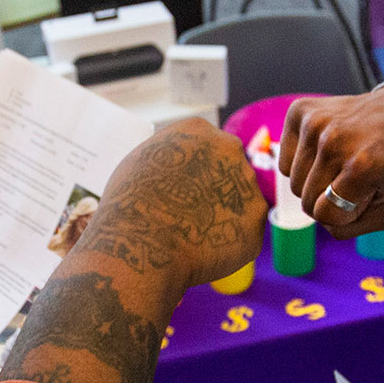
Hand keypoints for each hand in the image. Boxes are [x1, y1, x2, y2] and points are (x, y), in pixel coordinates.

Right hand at [0, 119, 263, 382]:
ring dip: (224, 217)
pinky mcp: (255, 219)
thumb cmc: (128, 203)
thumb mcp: (142, 162)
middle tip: (189, 216)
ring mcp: (245, 183)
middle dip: (215, 192)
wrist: (139, 240)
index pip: (208, 147)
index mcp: (198, 130)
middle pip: (229, 170)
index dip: (195, 173)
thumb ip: (170, 157)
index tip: (180, 192)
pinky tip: (203, 251)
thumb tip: (179, 167)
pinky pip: (244, 232)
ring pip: (240, 202)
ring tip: (191, 236)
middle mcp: (229, 149)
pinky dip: (229, 244)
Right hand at [280, 84, 383, 238]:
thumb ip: (352, 228)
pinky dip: (302, 163)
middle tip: (356, 179)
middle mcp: (334, 140)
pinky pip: (284, 161)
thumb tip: (316, 216)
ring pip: (292, 182)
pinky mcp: (301, 111)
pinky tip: (328, 149)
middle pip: (305, 200)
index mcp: (362, 166)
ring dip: (315, 181)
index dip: (346, 213)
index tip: (368, 193)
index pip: (324, 215)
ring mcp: (315, 122)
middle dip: (329, 200)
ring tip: (343, 162)